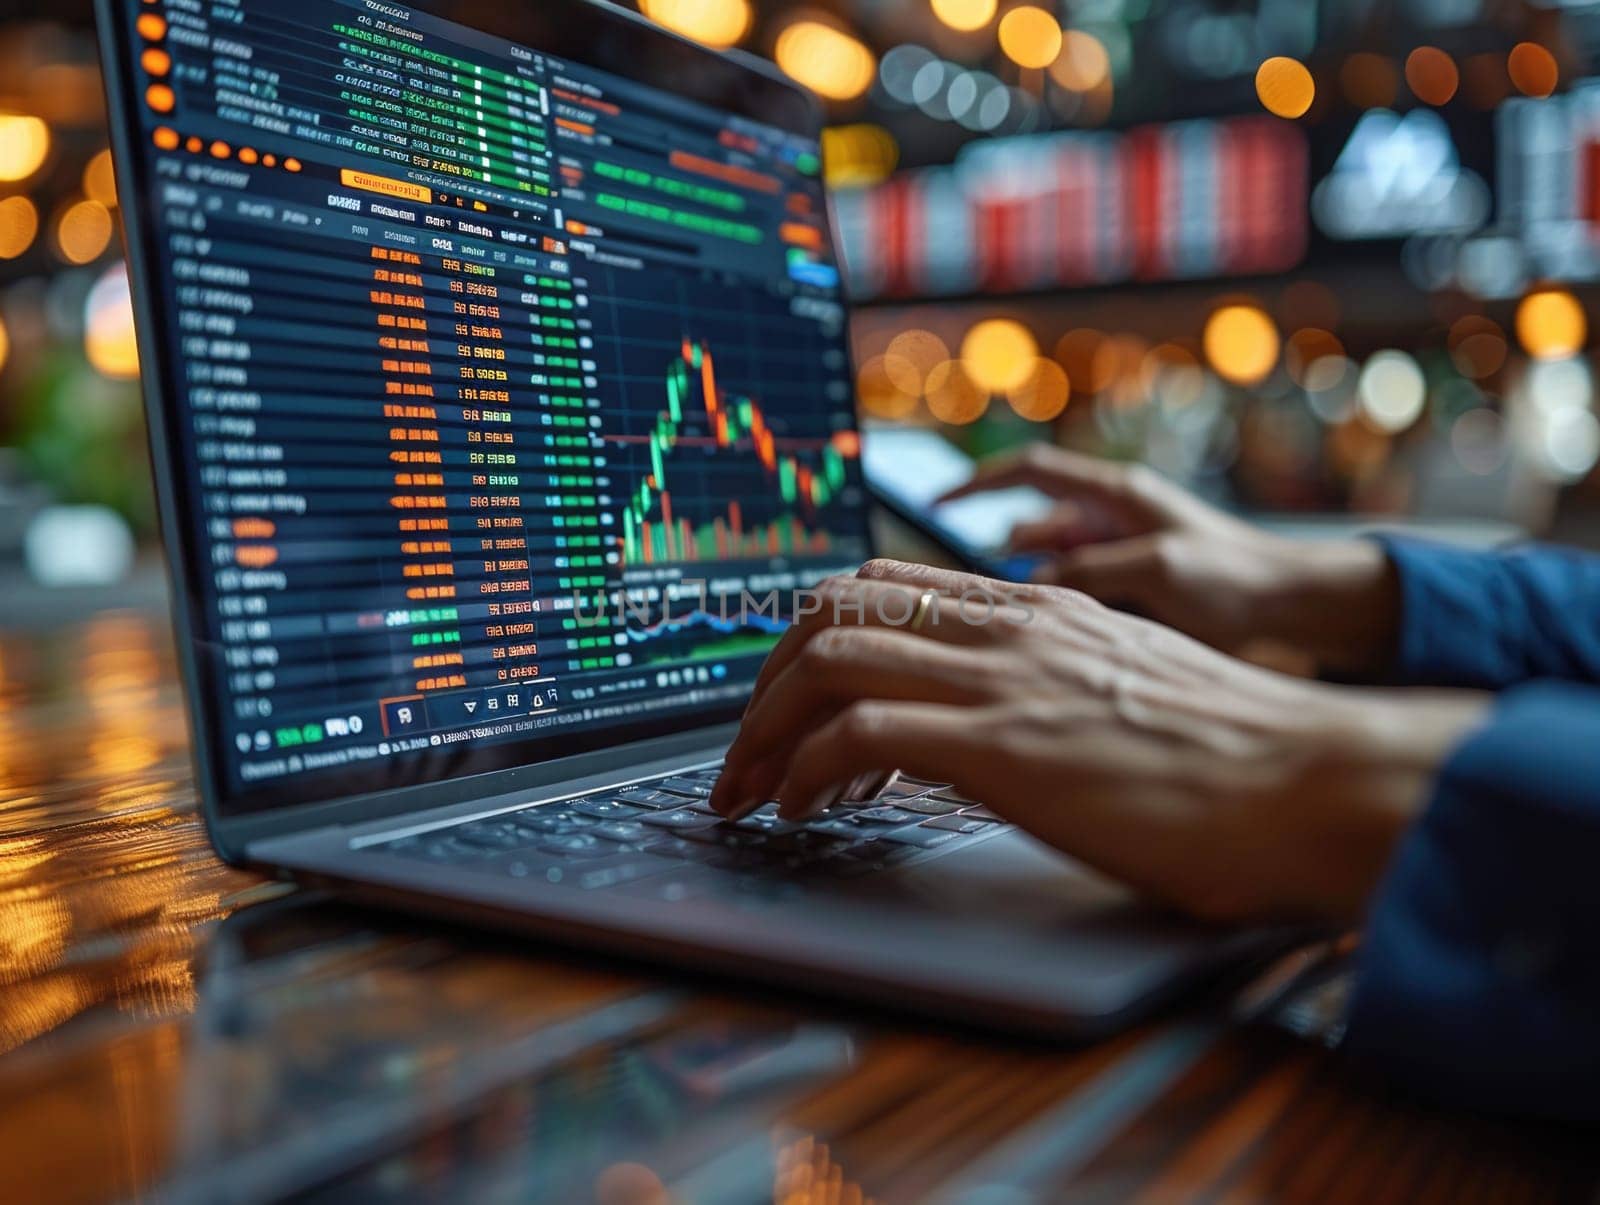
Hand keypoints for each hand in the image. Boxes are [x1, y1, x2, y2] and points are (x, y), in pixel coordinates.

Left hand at [710, 560, 1487, 925]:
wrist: (1316, 783)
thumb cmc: (1240, 759)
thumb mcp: (1126, 691)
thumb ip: (1052, 686)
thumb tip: (992, 727)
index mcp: (1037, 609)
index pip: (883, 588)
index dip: (810, 641)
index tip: (786, 705)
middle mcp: (1011, 625)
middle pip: (833, 609)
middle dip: (764, 683)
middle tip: (744, 755)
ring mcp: (1006, 678)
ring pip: (828, 659)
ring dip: (765, 729)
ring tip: (753, 793)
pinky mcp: (1006, 744)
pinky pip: (861, 733)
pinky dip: (810, 770)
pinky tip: (809, 811)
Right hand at [940, 446, 1400, 674]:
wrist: (1298, 608)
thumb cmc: (1240, 578)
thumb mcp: (1160, 569)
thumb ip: (1090, 571)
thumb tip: (1032, 585)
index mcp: (1116, 495)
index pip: (1030, 472)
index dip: (980, 483)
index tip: (938, 504)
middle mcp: (1110, 521)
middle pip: (1030, 531)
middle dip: (1004, 560)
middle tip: (991, 600)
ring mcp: (1118, 558)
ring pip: (1050, 573)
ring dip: (1037, 598)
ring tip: (1034, 630)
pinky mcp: (1130, 594)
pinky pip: (1076, 601)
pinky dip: (1063, 620)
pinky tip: (1063, 648)